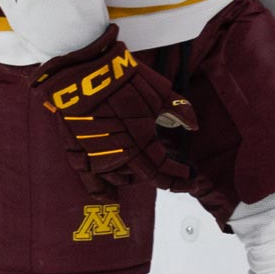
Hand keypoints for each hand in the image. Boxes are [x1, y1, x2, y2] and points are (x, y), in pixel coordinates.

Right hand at [36, 24, 199, 192]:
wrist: (84, 75)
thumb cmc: (124, 81)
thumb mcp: (160, 92)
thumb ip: (179, 111)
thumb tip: (193, 126)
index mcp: (144, 143)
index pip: (165, 171)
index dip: (179, 176)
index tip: (190, 176)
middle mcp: (123, 157)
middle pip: (147, 176)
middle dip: (164, 176)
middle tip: (173, 169)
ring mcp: (100, 158)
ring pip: (124, 178)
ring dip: (138, 176)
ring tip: (147, 166)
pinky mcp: (81, 154)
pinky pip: (92, 182)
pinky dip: (102, 192)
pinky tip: (111, 198)